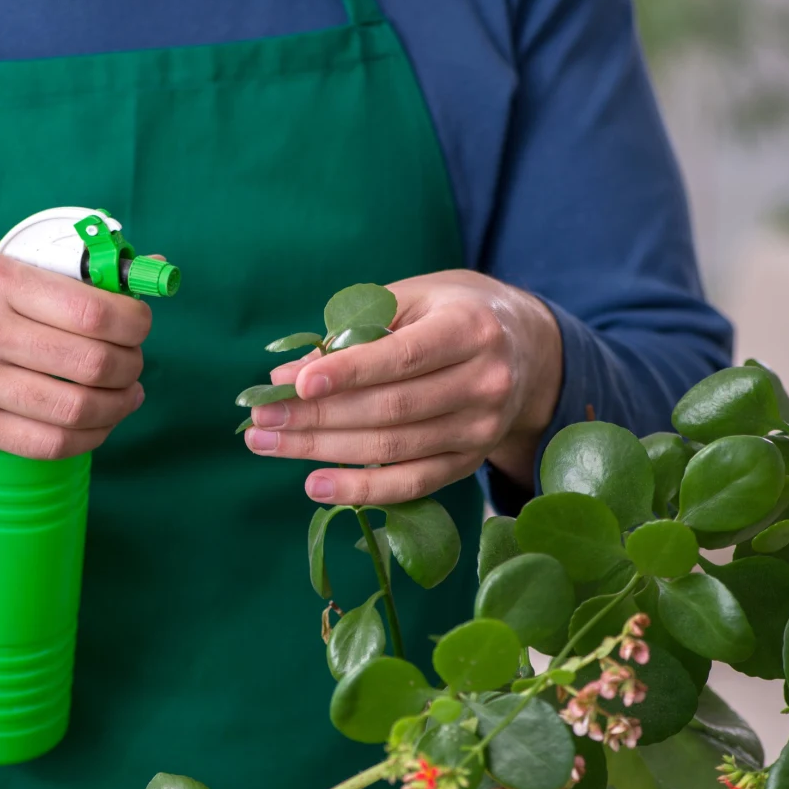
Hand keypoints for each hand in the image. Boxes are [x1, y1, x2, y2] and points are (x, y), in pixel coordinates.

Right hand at [0, 243, 152, 459]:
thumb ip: (39, 276)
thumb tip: (121, 283)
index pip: (95, 310)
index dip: (135, 324)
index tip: (140, 327)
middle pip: (94, 363)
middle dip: (132, 368)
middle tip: (135, 366)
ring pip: (76, 409)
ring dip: (118, 408)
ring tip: (126, 397)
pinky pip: (46, 442)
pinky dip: (86, 439)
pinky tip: (95, 426)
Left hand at [244, 270, 561, 504]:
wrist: (528, 349)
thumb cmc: (452, 312)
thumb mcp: (412, 299)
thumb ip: (355, 331)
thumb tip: (289, 374)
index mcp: (469, 329)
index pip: (402, 357)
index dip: (347, 373)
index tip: (294, 383)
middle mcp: (484, 382)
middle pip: (390, 408)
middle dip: (317, 416)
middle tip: (260, 417)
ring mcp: (481, 429)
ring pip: (394, 447)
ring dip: (323, 450)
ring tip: (269, 443)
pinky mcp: (471, 461)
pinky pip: (412, 484)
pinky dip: (362, 489)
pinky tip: (315, 484)